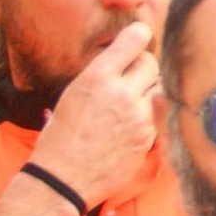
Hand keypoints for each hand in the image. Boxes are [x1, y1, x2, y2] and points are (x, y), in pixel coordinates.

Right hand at [29, 21, 158, 208]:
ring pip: (156, 89)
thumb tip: (122, 61)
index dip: (138, 36)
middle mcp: (121, 92)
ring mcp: (138, 116)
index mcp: (96, 77)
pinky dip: (146, 117)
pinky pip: (155, 115)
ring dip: (145, 93)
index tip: (138, 37)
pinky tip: (126, 128)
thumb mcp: (72, 96)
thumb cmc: (59, 138)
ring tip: (125, 106)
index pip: (135, 39)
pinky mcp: (148, 137)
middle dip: (142, 67)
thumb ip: (100, 77)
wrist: (63, 179)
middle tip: (130, 77)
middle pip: (151, 63)